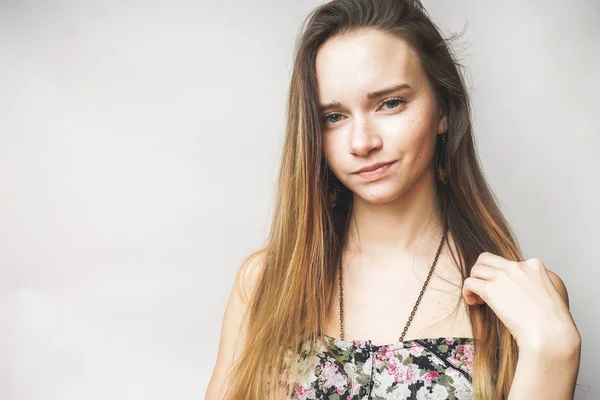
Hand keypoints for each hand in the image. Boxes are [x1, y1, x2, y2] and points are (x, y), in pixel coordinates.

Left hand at [462, 252, 578, 352]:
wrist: (550, 334)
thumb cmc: (550, 323)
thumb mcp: (546, 294)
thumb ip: (530, 285)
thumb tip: (512, 289)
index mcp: (534, 265)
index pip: (507, 262)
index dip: (500, 275)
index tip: (502, 291)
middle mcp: (517, 266)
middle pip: (486, 258)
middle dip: (481, 272)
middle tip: (483, 289)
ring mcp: (503, 276)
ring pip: (475, 269)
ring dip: (474, 283)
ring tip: (478, 299)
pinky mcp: (490, 289)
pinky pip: (469, 282)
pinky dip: (467, 292)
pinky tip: (474, 303)